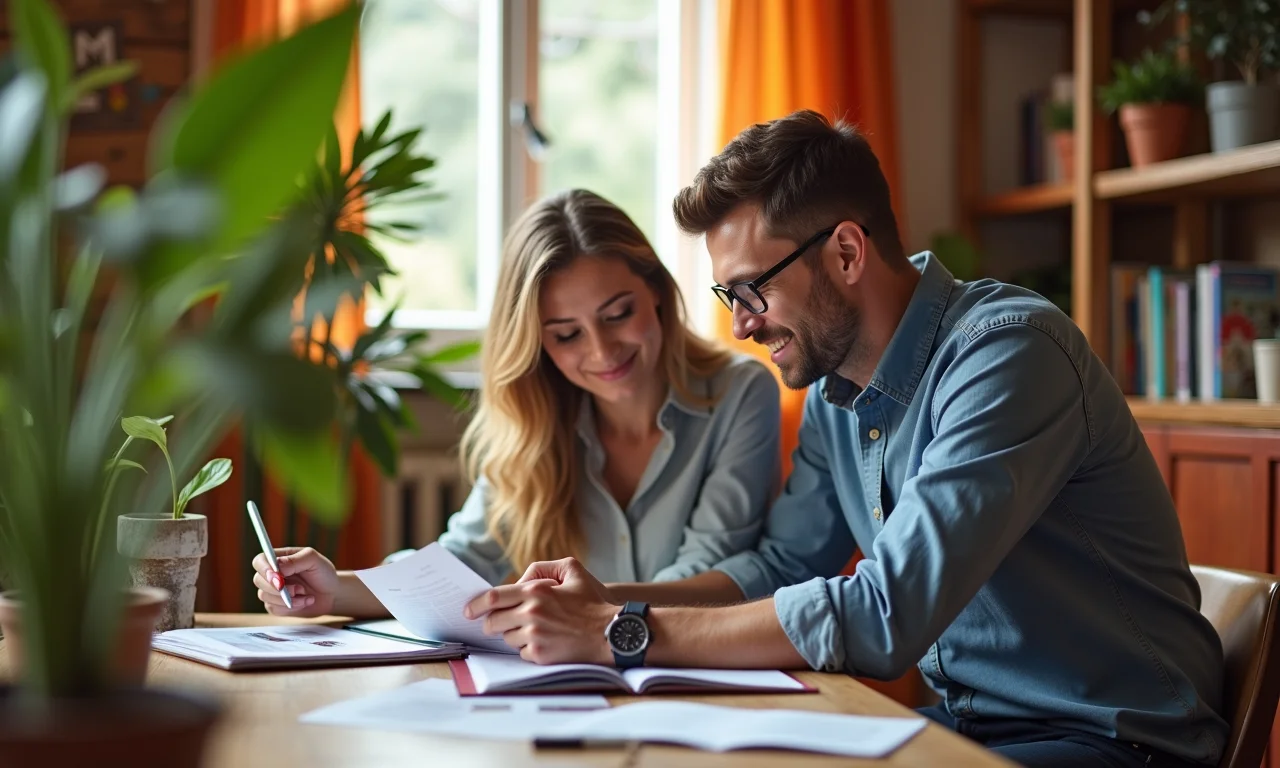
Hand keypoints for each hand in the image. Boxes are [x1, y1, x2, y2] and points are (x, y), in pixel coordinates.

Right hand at [251, 546, 337, 617]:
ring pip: (264, 596)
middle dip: (278, 587)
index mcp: (279, 558)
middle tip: (299, 589)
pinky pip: (274, 608)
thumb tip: (277, 566)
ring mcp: (272, 590)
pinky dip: (291, 607)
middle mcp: (272, 574)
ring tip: (306, 594)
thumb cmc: (323, 573)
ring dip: (288, 598)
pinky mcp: (276, 605)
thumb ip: (295, 560)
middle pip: (258, 580)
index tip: (277, 577)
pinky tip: (305, 601)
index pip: (260, 561)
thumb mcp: (313, 560)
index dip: (264, 569)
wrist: (332, 594)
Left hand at [464, 557, 621, 664]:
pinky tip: (545, 641)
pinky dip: (528, 648)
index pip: (493, 598)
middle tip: (498, 623)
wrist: (611, 632)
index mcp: (536, 592)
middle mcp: (531, 614)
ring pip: (507, 638)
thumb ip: (542, 568)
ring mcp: (535, 637)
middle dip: (492, 623)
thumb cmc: (593, 601)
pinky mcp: (540, 656)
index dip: (476, 605)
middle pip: (493, 622)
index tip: (468, 610)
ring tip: (536, 630)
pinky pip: (521, 653)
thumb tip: (518, 582)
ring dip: (514, 634)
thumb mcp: (573, 569)